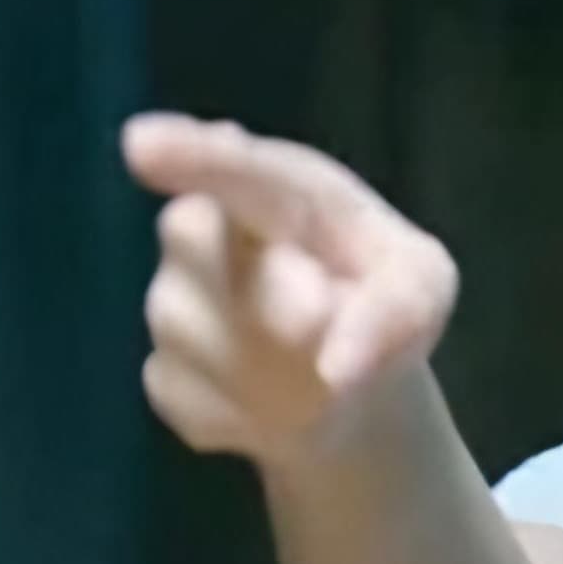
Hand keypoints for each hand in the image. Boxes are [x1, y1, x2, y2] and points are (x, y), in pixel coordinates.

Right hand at [121, 112, 458, 467]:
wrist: (352, 388)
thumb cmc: (384, 305)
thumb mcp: (421, 293)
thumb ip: (389, 313)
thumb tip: (334, 368)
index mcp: (282, 189)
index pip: (233, 167)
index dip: (190, 154)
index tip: (141, 145)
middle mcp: (211, 230)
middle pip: (191, 237)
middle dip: (258, 286)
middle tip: (317, 320)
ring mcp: (175, 302)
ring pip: (195, 334)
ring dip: (271, 369)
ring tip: (320, 374)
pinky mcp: (163, 375)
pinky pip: (195, 400)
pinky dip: (250, 418)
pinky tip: (277, 404)